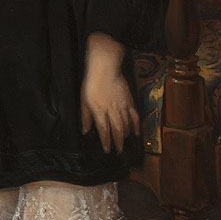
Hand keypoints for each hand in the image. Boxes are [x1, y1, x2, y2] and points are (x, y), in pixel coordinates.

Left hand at [81, 33, 139, 152]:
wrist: (105, 68)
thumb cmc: (92, 82)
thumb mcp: (83, 100)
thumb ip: (85, 117)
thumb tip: (85, 130)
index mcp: (99, 110)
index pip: (103, 130)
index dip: (105, 141)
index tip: (106, 150)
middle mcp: (111, 110)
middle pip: (117, 130)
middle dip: (118, 142)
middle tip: (119, 151)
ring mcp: (122, 106)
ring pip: (126, 124)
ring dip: (126, 135)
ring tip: (124, 142)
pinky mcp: (129, 101)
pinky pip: (134, 116)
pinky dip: (136, 125)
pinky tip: (136, 132)